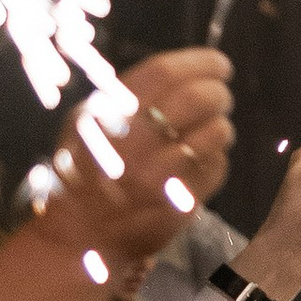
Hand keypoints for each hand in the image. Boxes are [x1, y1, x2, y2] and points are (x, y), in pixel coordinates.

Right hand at [36, 49, 233, 273]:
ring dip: (221, 126)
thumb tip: (184, 71)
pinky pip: (217, 166)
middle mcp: (134, 142)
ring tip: (212, 129)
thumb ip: (125, 97)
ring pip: (216, 132)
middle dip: (219, 93)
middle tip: (221, 97)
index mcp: (107, 114)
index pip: (164, 72)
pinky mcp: (181, 201)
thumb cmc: (84, 172)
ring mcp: (160, 175)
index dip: (200, 62)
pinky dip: (216, 158)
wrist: (79, 238)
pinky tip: (200, 161)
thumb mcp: (86, 126)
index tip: (220, 64)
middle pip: (198, 98)